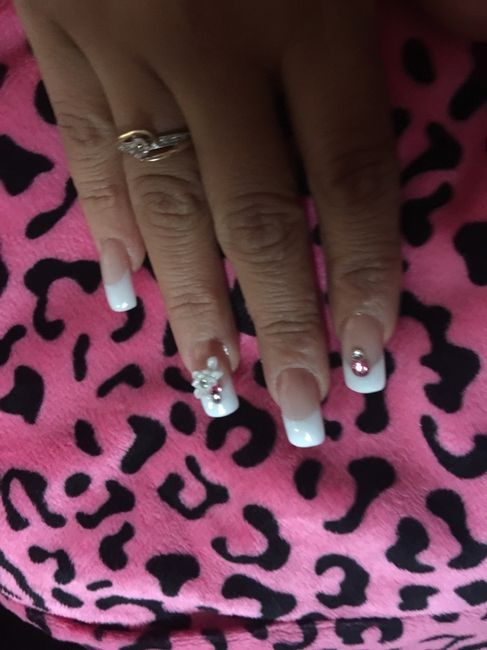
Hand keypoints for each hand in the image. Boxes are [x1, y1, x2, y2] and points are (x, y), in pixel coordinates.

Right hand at [13, 0, 402, 447]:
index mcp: (307, 11)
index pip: (346, 176)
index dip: (359, 275)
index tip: (368, 360)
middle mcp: (213, 47)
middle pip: (252, 219)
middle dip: (277, 326)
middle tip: (294, 413)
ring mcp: (126, 51)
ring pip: (163, 208)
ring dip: (193, 309)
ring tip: (214, 388)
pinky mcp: (64, 42)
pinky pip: (84, 158)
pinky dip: (107, 236)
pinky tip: (126, 298)